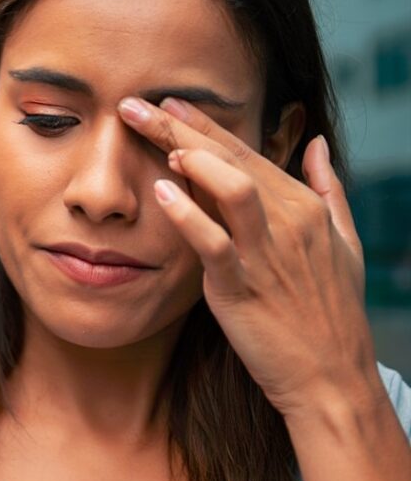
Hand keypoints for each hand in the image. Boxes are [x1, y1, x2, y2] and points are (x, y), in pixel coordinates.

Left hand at [118, 96, 381, 416]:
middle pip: (233, 159)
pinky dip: (188, 215)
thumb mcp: (344, 242)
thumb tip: (318, 143)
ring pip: (232, 188)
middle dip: (183, 127)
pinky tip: (161, 194)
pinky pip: (213, 243)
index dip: (206, 125)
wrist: (330, 377)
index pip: (248, 151)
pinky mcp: (243, 287)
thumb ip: (328, 189)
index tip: (168, 103)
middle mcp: (288, 222)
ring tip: (157, 140)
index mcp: (304, 207)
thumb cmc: (330, 312)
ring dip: (194, 160)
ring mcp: (267, 254)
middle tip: (137, 105)